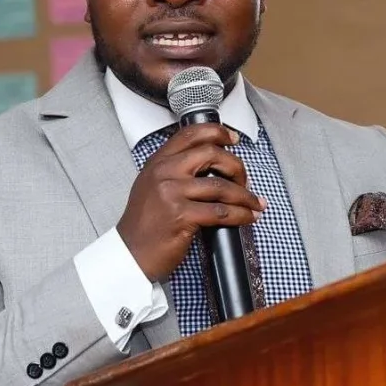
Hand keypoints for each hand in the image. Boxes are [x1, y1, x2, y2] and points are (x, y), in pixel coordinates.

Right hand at [117, 124, 266, 281]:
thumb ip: (175, 171)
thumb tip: (213, 167)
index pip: (191, 134)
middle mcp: (164, 172)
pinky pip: (221, 212)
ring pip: (221, 186)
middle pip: (212, 154)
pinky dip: (240, 215)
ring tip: (254, 203)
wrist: (130, 253)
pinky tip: (247, 218)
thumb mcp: (152, 186)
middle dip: (237, 167)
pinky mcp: (181, 215)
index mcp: (158, 162)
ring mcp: (172, 193)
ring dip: (245, 196)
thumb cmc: (144, 224)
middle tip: (245, 180)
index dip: (217, 132)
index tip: (233, 138)